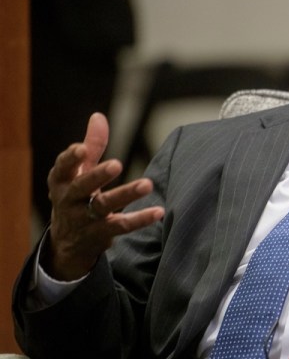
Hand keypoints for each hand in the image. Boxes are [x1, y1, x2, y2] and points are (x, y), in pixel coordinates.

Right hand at [43, 113, 164, 280]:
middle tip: (116, 164)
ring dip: (126, 194)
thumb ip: (91, 145)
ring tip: (147, 184)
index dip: (70, 158)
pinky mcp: (101, 233)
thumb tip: (98, 116)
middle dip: (98, 175)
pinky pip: (121, 226)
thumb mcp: (79, 172)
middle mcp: (69, 199)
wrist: (68, 242)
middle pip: (82, 186)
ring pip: (104, 206)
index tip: (81, 149)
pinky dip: (140, 219)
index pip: (62, 167)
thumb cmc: (77, 195)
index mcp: (61, 181)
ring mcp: (84, 218)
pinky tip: (158, 211)